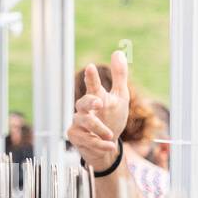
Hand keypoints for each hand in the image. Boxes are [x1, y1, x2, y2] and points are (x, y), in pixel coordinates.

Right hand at [67, 51, 129, 170]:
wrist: (108, 146)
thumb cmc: (113, 118)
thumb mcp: (120, 97)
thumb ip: (119, 76)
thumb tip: (118, 52)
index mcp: (96, 97)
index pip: (93, 85)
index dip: (91, 77)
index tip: (91, 67)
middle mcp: (85, 109)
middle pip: (83, 102)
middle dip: (90, 101)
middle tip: (99, 102)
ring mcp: (78, 123)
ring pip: (85, 122)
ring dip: (99, 128)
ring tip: (111, 134)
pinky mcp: (76, 137)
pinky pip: (86, 140)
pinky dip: (100, 144)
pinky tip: (111, 145)